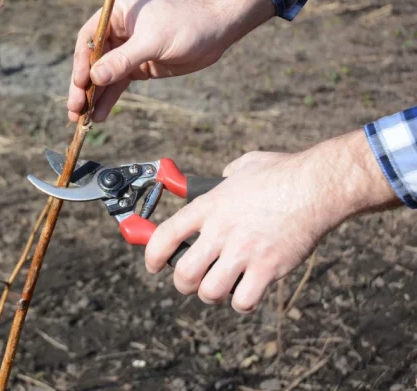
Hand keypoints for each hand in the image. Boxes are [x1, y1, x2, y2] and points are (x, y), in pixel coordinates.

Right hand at [67, 0, 275, 122]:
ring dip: (93, 97)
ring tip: (81, 119)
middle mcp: (117, 31)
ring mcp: (126, 50)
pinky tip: (99, 115)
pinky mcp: (137, 67)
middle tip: (74, 109)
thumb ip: (123, 60)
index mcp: (116, 14)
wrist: (217, 30)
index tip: (80, 84)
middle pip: (92, 61)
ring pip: (103, 76)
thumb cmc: (187, 24)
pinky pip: (117, 84)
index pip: (89, 39)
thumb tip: (95, 78)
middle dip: (83, 86)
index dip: (82, 63)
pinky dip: (108, 99)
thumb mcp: (153, 41)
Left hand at [144, 130, 397, 313]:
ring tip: (221, 287)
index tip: (153, 264)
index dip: (152, 256)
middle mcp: (220, 231)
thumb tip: (222, 179)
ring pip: (210, 292)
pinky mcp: (268, 268)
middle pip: (183, 274)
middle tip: (192, 282)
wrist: (316, 185)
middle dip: (183, 284)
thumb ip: (224, 177)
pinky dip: (242, 302)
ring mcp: (243, 252)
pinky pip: (243, 301)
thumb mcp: (242, 166)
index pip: (164, 237)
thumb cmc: (283, 172)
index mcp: (208, 206)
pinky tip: (248, 291)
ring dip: (213, 295)